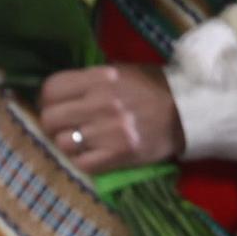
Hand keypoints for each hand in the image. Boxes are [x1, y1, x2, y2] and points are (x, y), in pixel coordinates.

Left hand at [36, 65, 184, 172]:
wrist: (190, 111)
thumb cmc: (152, 88)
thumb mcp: (120, 72)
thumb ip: (89, 80)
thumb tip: (57, 93)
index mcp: (99, 78)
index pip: (51, 89)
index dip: (47, 99)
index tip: (55, 105)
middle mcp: (100, 103)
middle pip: (49, 118)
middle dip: (53, 123)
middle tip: (65, 126)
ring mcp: (109, 130)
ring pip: (61, 143)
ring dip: (68, 144)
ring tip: (82, 141)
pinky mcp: (119, 154)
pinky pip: (81, 163)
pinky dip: (82, 160)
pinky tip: (92, 154)